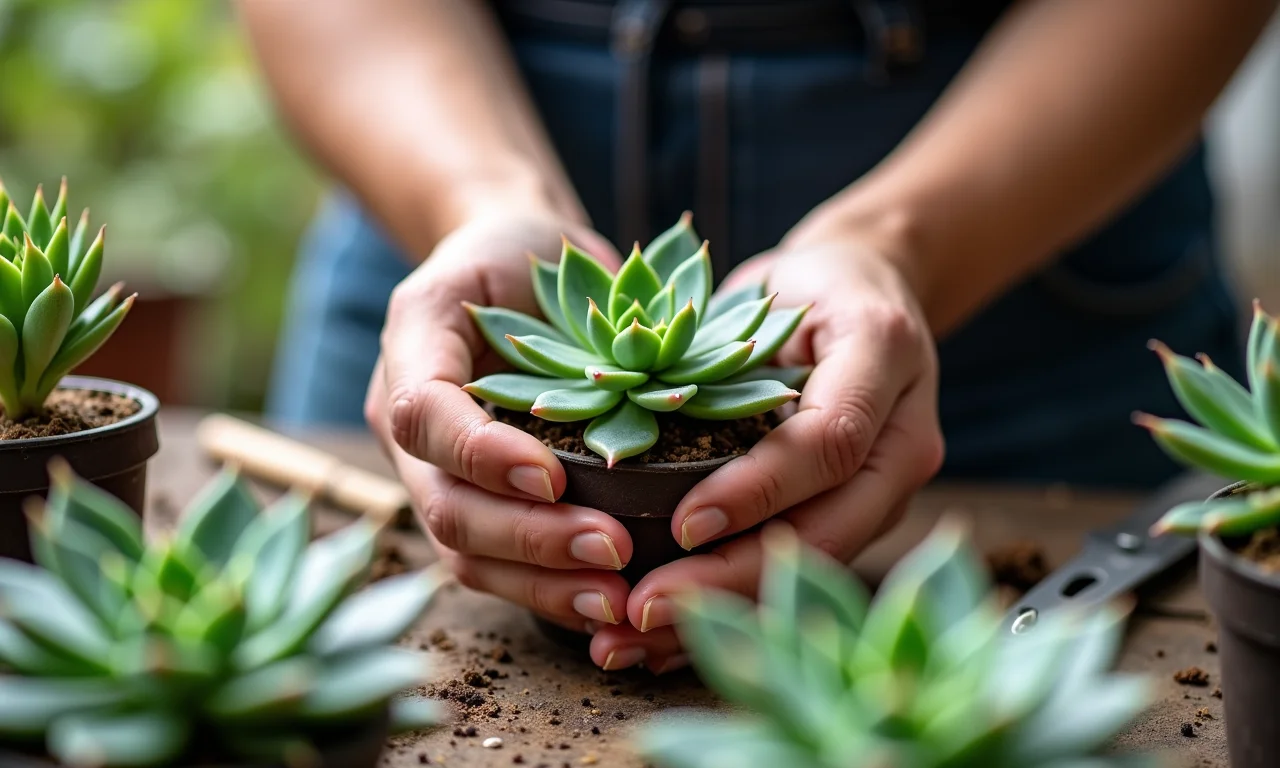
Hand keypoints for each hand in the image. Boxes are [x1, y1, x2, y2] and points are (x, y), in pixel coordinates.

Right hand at [364, 212, 637, 637]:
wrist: (509, 272)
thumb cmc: (522, 258)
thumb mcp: (521, 246)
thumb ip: (547, 304)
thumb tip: (619, 379)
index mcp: (410, 356)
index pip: (423, 417)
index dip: (484, 455)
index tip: (554, 474)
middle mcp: (409, 430)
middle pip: (447, 506)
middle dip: (529, 537)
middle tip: (613, 549)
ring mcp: (435, 476)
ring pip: (468, 554)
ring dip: (542, 583)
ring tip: (616, 598)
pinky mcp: (477, 506)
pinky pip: (498, 567)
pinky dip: (550, 591)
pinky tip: (605, 603)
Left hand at [586, 226, 945, 673]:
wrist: (871, 291)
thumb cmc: (807, 285)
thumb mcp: (773, 287)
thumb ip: (730, 347)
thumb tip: (641, 418)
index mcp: (888, 362)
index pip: (828, 445)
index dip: (758, 490)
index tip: (684, 524)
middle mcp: (906, 442)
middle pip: (828, 531)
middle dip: (732, 580)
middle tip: (642, 609)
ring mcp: (890, 489)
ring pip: (816, 568)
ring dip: (727, 613)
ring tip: (637, 642)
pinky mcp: (863, 516)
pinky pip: (805, 571)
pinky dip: (737, 607)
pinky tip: (668, 640)